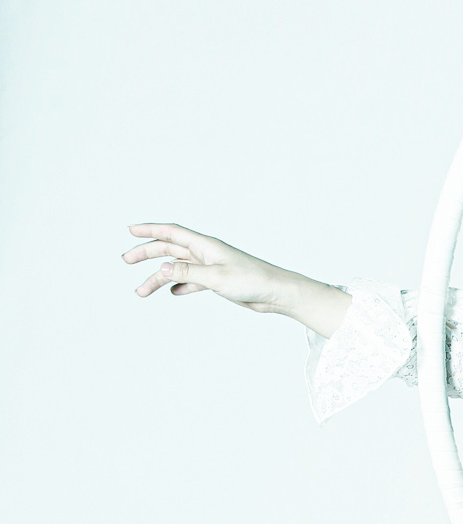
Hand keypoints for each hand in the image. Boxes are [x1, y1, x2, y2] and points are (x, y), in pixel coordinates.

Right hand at [123, 222, 293, 313]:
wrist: (275, 294)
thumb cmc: (251, 281)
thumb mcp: (216, 277)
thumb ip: (188, 273)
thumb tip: (161, 269)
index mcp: (204, 245)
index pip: (171, 232)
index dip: (149, 229)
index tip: (129, 230)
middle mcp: (205, 253)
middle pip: (169, 249)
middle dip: (146, 253)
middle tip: (126, 260)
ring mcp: (210, 267)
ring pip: (177, 269)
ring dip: (158, 278)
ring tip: (141, 292)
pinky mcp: (217, 282)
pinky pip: (191, 282)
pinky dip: (180, 286)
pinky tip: (172, 293)